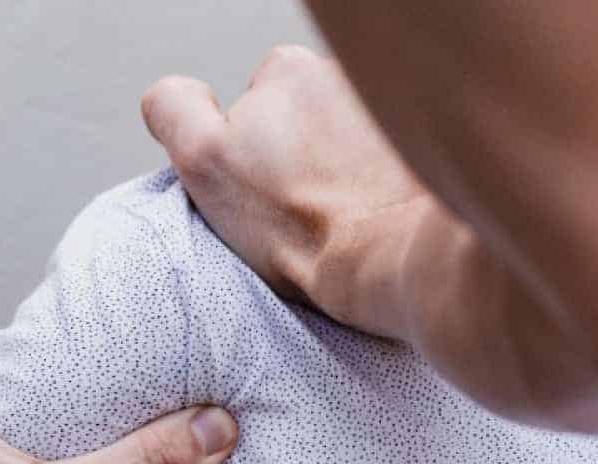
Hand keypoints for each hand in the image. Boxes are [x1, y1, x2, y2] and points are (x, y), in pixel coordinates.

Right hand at [141, 45, 432, 339]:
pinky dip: (378, 182)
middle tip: (299, 206)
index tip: (262, 186)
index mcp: (287, 70)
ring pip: (345, 138)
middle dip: (296, 154)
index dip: (245, 149)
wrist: (389, 259)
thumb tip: (174, 95)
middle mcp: (343, 74)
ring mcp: (390, 108)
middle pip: (302, 118)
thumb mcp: (207, 160)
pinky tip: (374, 214)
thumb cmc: (297, 222)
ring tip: (339, 214)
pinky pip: (387, 160)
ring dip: (340, 167)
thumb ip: (175, 110)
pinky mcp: (424, 147)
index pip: (251, 101)